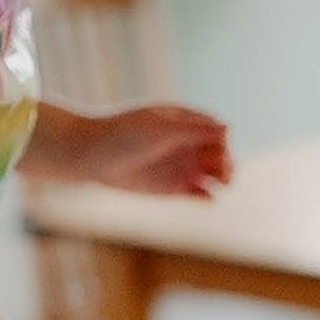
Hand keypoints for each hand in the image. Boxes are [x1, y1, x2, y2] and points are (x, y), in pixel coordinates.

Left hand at [18, 102, 232, 197]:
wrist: (90, 155)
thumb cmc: (122, 135)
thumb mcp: (159, 129)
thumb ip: (193, 130)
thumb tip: (229, 128)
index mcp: (184, 120)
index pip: (216, 130)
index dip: (223, 140)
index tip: (218, 147)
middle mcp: (186, 142)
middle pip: (219, 153)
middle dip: (226, 162)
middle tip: (223, 172)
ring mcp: (181, 165)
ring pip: (213, 174)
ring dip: (222, 179)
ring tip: (221, 184)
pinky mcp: (173, 187)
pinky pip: (199, 193)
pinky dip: (207, 196)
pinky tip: (208, 198)